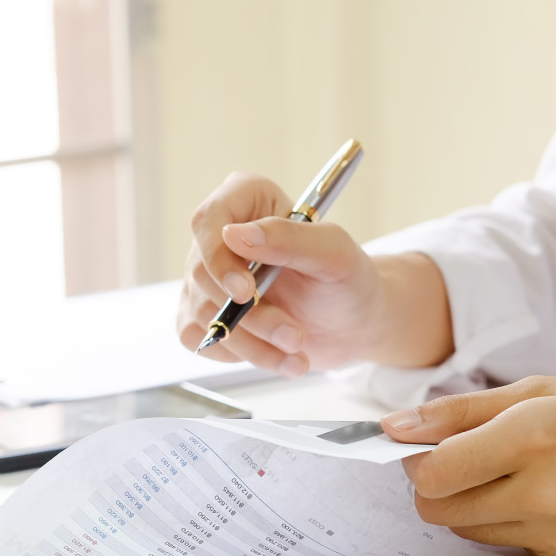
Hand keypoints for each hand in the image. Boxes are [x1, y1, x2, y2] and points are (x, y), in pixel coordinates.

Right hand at [176, 171, 392, 375]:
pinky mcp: (205, 316)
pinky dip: (244, 355)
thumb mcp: (334, 253)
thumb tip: (235, 235)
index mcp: (247, 200)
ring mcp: (208, 278)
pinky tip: (276, 355)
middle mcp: (220, 237)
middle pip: (204, 275)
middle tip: (294, 335)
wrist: (352, 325)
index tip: (246, 292)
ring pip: (205, 315)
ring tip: (297, 350)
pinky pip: (204, 340)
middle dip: (252, 315)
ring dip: (254, 343)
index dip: (219, 258)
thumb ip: (289, 238)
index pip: (208, 220)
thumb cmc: (348, 280)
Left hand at [380, 376, 555, 555]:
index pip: (433, 473)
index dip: (416, 460)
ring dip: (468, 503)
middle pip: (438, 509)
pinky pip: (506, 544)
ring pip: (466, 530)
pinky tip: (543, 495)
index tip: (424, 446)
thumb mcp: (545, 391)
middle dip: (434, 485)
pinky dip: (506, 521)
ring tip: (509, 472)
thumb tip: (395, 427)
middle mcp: (543, 493)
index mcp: (533, 437)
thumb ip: (462, 411)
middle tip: (462, 458)